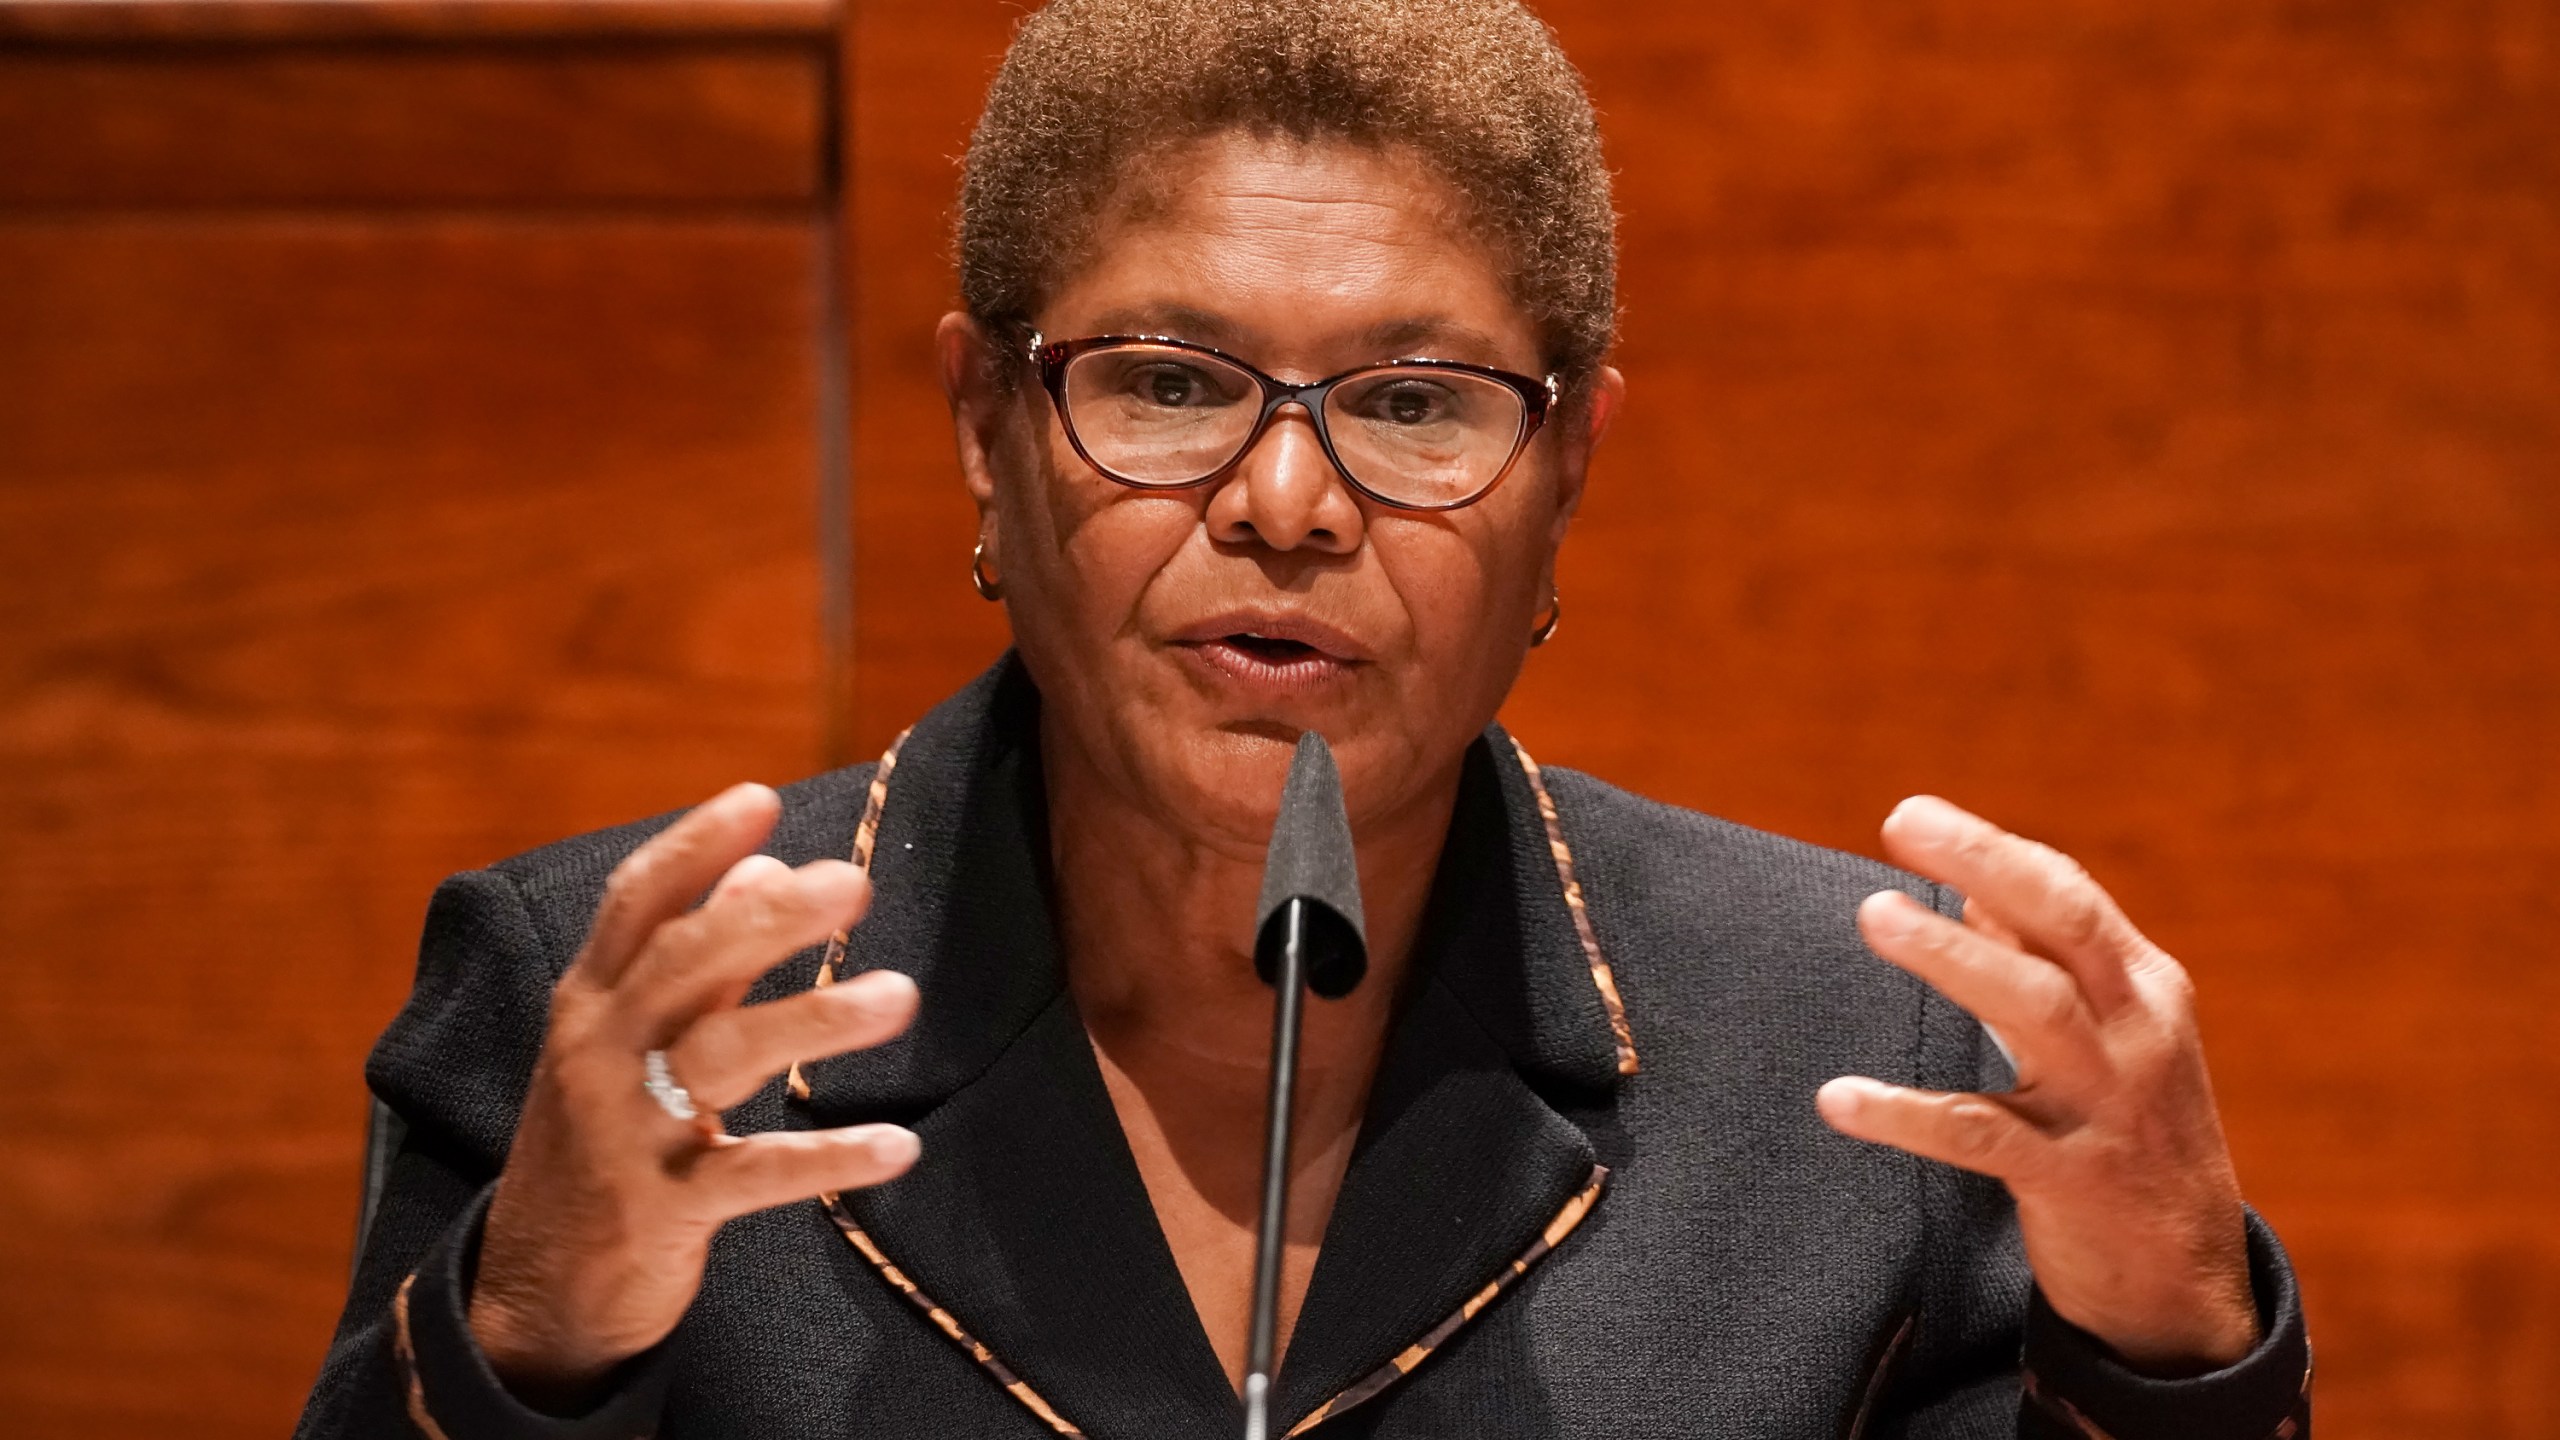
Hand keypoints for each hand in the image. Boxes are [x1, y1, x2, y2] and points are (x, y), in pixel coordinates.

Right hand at [468, 784, 922, 1407]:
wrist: (533, 1291)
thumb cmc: (601, 1141)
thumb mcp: (631, 1042)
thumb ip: (701, 961)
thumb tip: (767, 869)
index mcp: (590, 1002)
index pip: (635, 903)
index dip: (695, 845)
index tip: (763, 799)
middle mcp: (598, 1053)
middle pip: (682, 963)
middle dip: (767, 917)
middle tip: (852, 884)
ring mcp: (624, 1131)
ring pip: (719, 1055)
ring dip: (816, 1018)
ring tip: (902, 995)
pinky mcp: (658, 1210)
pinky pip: (752, 1175)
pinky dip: (827, 1158)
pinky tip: (898, 1146)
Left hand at [1815, 797, 2258, 1375]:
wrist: (2188, 1285)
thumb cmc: (2132, 1137)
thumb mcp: (2108, 1039)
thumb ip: (2043, 968)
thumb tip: (1973, 893)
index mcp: (2145, 988)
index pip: (2070, 896)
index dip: (1993, 849)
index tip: (1912, 816)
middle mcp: (2138, 1033)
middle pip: (2066, 925)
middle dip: (1986, 863)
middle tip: (1901, 822)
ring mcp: (2111, 1105)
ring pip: (2037, 1009)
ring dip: (1953, 956)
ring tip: (1875, 915)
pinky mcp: (2074, 1180)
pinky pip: (1980, 1136)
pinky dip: (1906, 1114)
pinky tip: (1839, 1099)